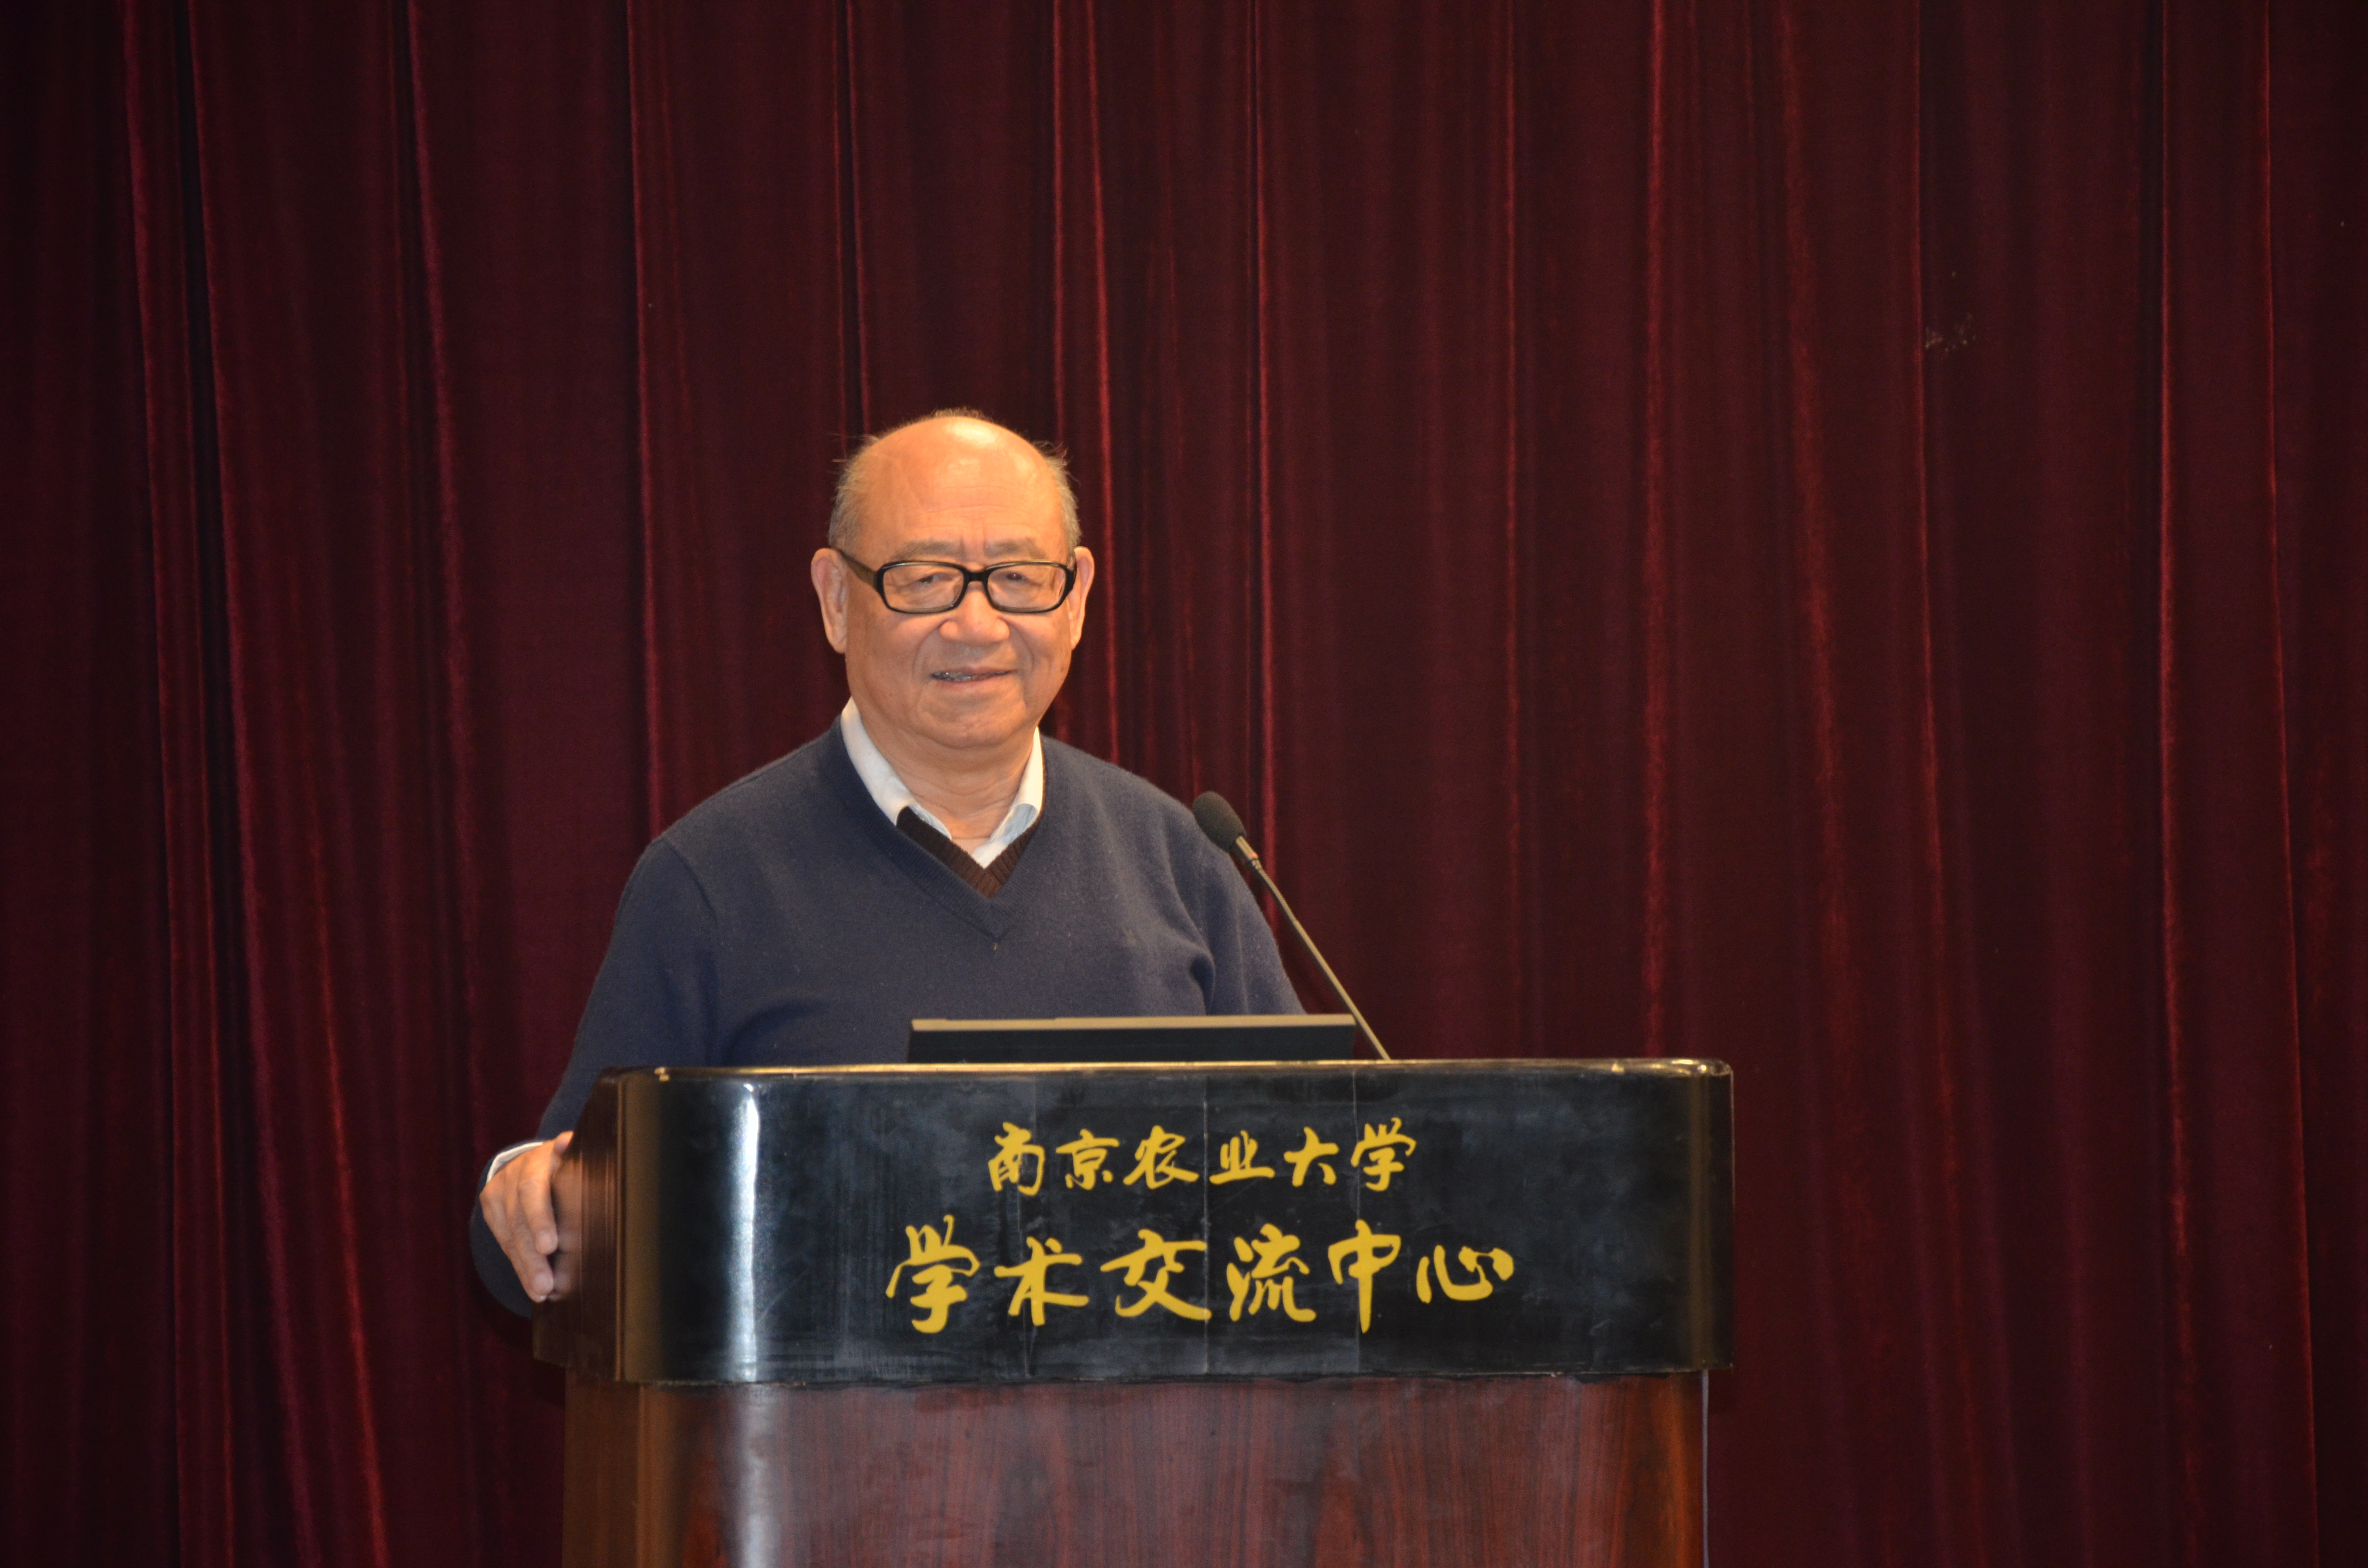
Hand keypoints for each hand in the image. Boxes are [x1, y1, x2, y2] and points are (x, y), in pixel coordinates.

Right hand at [479, 1132, 572, 1301]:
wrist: (536, 1157)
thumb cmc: (569, 1162)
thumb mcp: (576, 1155)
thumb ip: (574, 1155)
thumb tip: (569, 1141)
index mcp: (540, 1158)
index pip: (533, 1189)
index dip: (539, 1218)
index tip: (549, 1246)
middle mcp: (515, 1173)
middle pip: (519, 1218)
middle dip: (532, 1255)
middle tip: (546, 1284)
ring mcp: (500, 1190)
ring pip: (510, 1235)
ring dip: (526, 1268)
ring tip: (541, 1292)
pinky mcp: (491, 1207)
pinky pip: (505, 1242)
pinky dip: (520, 1266)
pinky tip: (532, 1287)